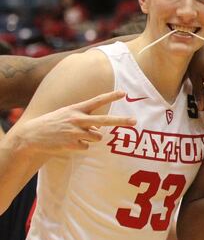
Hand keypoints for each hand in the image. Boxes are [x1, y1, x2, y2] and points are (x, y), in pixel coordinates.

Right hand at [10, 90, 135, 153]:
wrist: (32, 136)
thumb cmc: (52, 123)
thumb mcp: (67, 114)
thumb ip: (84, 117)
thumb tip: (100, 128)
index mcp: (76, 109)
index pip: (96, 100)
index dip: (110, 96)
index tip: (124, 93)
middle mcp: (77, 119)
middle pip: (104, 120)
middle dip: (121, 121)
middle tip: (134, 121)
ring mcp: (75, 132)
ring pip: (97, 137)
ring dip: (91, 138)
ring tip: (75, 135)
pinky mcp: (72, 144)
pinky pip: (86, 147)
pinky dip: (80, 146)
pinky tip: (68, 143)